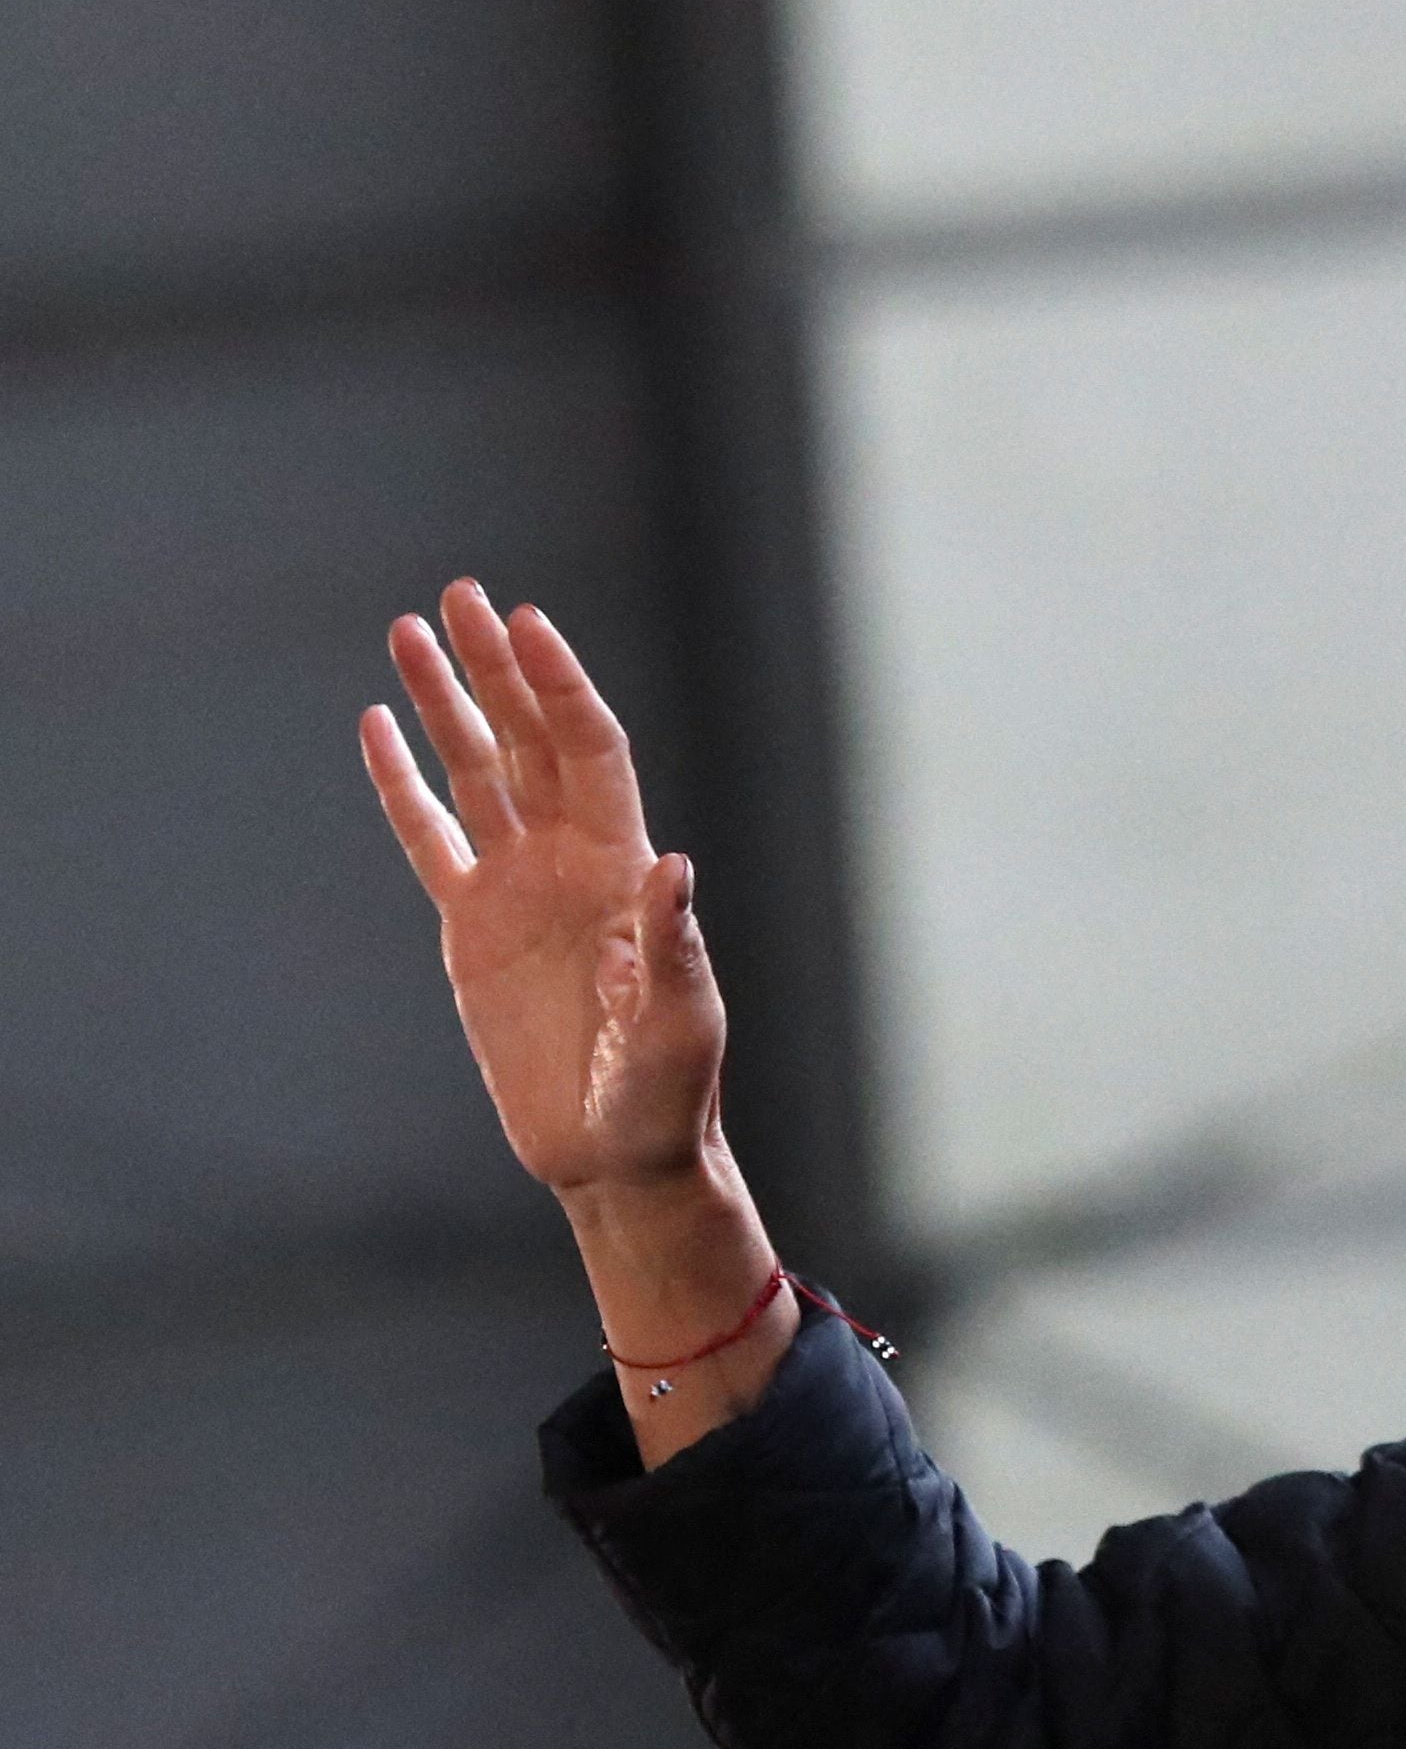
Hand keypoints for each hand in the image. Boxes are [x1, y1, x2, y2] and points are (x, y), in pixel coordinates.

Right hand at [365, 582, 787, 1460]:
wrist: (619, 1154)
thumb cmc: (671, 1096)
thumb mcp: (683, 1024)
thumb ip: (674, 947)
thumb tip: (674, 868)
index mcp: (624, 871)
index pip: (591, 753)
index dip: (560, 688)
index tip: (527, 623)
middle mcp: (572, 863)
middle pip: (529, 741)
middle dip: (497, 669)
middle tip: (460, 595)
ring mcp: (519, 890)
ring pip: (476, 773)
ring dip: (447, 704)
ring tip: (408, 630)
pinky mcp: (473, 931)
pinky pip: (431, 839)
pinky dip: (404, 785)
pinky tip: (379, 727)